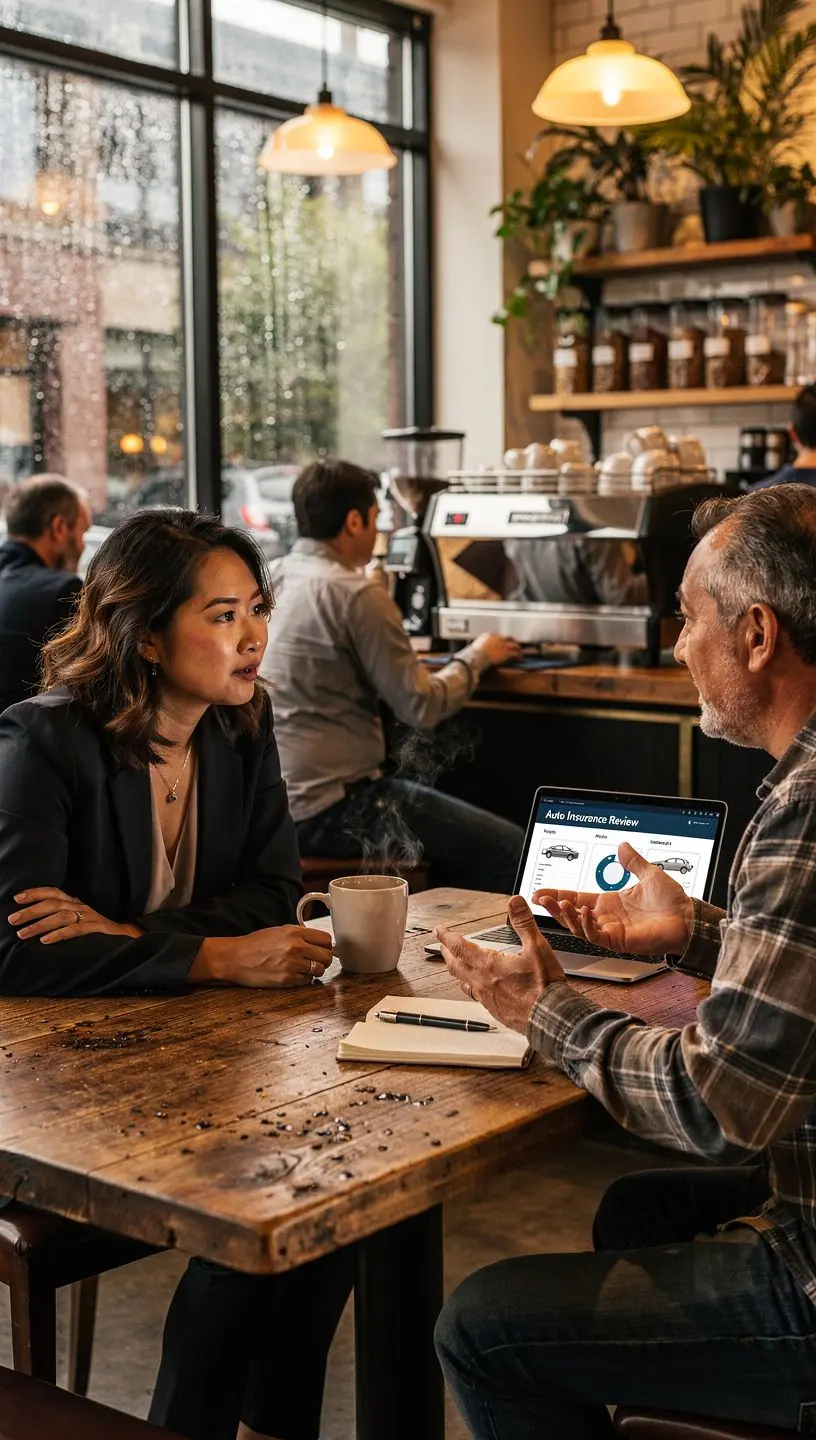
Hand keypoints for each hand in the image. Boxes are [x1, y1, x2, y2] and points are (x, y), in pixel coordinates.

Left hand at [7, 889, 139, 943]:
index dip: (35, 893)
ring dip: (39, 925)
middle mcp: (81, 906)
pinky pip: (75, 929)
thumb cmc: (99, 929)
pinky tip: (45, 940)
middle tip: (13, 920)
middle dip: (30, 911)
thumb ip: (63, 918)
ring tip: (23, 933)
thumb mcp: (79, 919)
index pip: (53, 892)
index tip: (17, 898)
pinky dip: (58, 934)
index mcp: (75, 902)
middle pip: (52, 903)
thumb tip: (38, 924)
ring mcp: (89, 916)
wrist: (128, 936)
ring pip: (60, 916)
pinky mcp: (96, 928)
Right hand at [191, 925, 334, 988]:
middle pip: (327, 956)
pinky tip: (294, 974)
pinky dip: (304, 979)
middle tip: (317, 961)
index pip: (326, 939)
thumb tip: (317, 942)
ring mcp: (292, 964)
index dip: (326, 946)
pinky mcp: (287, 979)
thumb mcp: (279, 931)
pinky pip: (307, 980)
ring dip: (315, 971)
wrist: (235, 958)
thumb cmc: (255, 944)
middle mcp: (296, 947)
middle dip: (324, 960)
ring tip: (305, 968)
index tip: (322, 949)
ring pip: (319, 970)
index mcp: (295, 932)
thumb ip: (299, 935)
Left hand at [436, 895, 563, 1032]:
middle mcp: (482, 982)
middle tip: (442, 946)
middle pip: (455, 966)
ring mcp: (486, 998)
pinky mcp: (494, 1010)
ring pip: (463, 982)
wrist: (550, 1016)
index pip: (459, 947)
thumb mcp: (537, 947)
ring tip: (456, 966)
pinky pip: (475, 997)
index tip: (439, 931)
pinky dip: (471, 987)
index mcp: (488, 965)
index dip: (446, 937)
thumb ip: (523, 923)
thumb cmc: (544, 985)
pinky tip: (477, 988)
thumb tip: (515, 902)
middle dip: (446, 953)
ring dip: (457, 971)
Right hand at [470, 632, 522, 668]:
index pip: (499, 636)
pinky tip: (520, 659)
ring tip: (520, 651)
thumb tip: (483, 647)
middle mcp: (498, 638)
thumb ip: (482, 644)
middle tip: (515, 644)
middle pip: (509, 638)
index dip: (503, 639)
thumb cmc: (474, 653)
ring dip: (518, 648)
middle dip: (513, 641)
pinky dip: (518, 657)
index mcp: (490, 634)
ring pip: (514, 645)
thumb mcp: (477, 645)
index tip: (504, 642)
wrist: (476, 657)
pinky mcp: (506, 653)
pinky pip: (515, 654)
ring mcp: (503, 645)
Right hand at [533, 842, 692, 956]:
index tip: (540, 891)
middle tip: (540, 898)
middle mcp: (607, 917)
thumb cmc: (672, 901)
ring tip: (560, 903)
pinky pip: (596, 937)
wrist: (688, 918)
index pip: (576, 897)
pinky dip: (587, 926)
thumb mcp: (649, 874)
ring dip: (567, 916)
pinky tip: (584, 914)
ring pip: (579, 927)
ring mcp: (612, 930)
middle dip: (554, 906)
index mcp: (610, 902)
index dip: (558, 894)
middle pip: (571, 914)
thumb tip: (622, 846)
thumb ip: (632, 861)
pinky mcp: (619, 941)